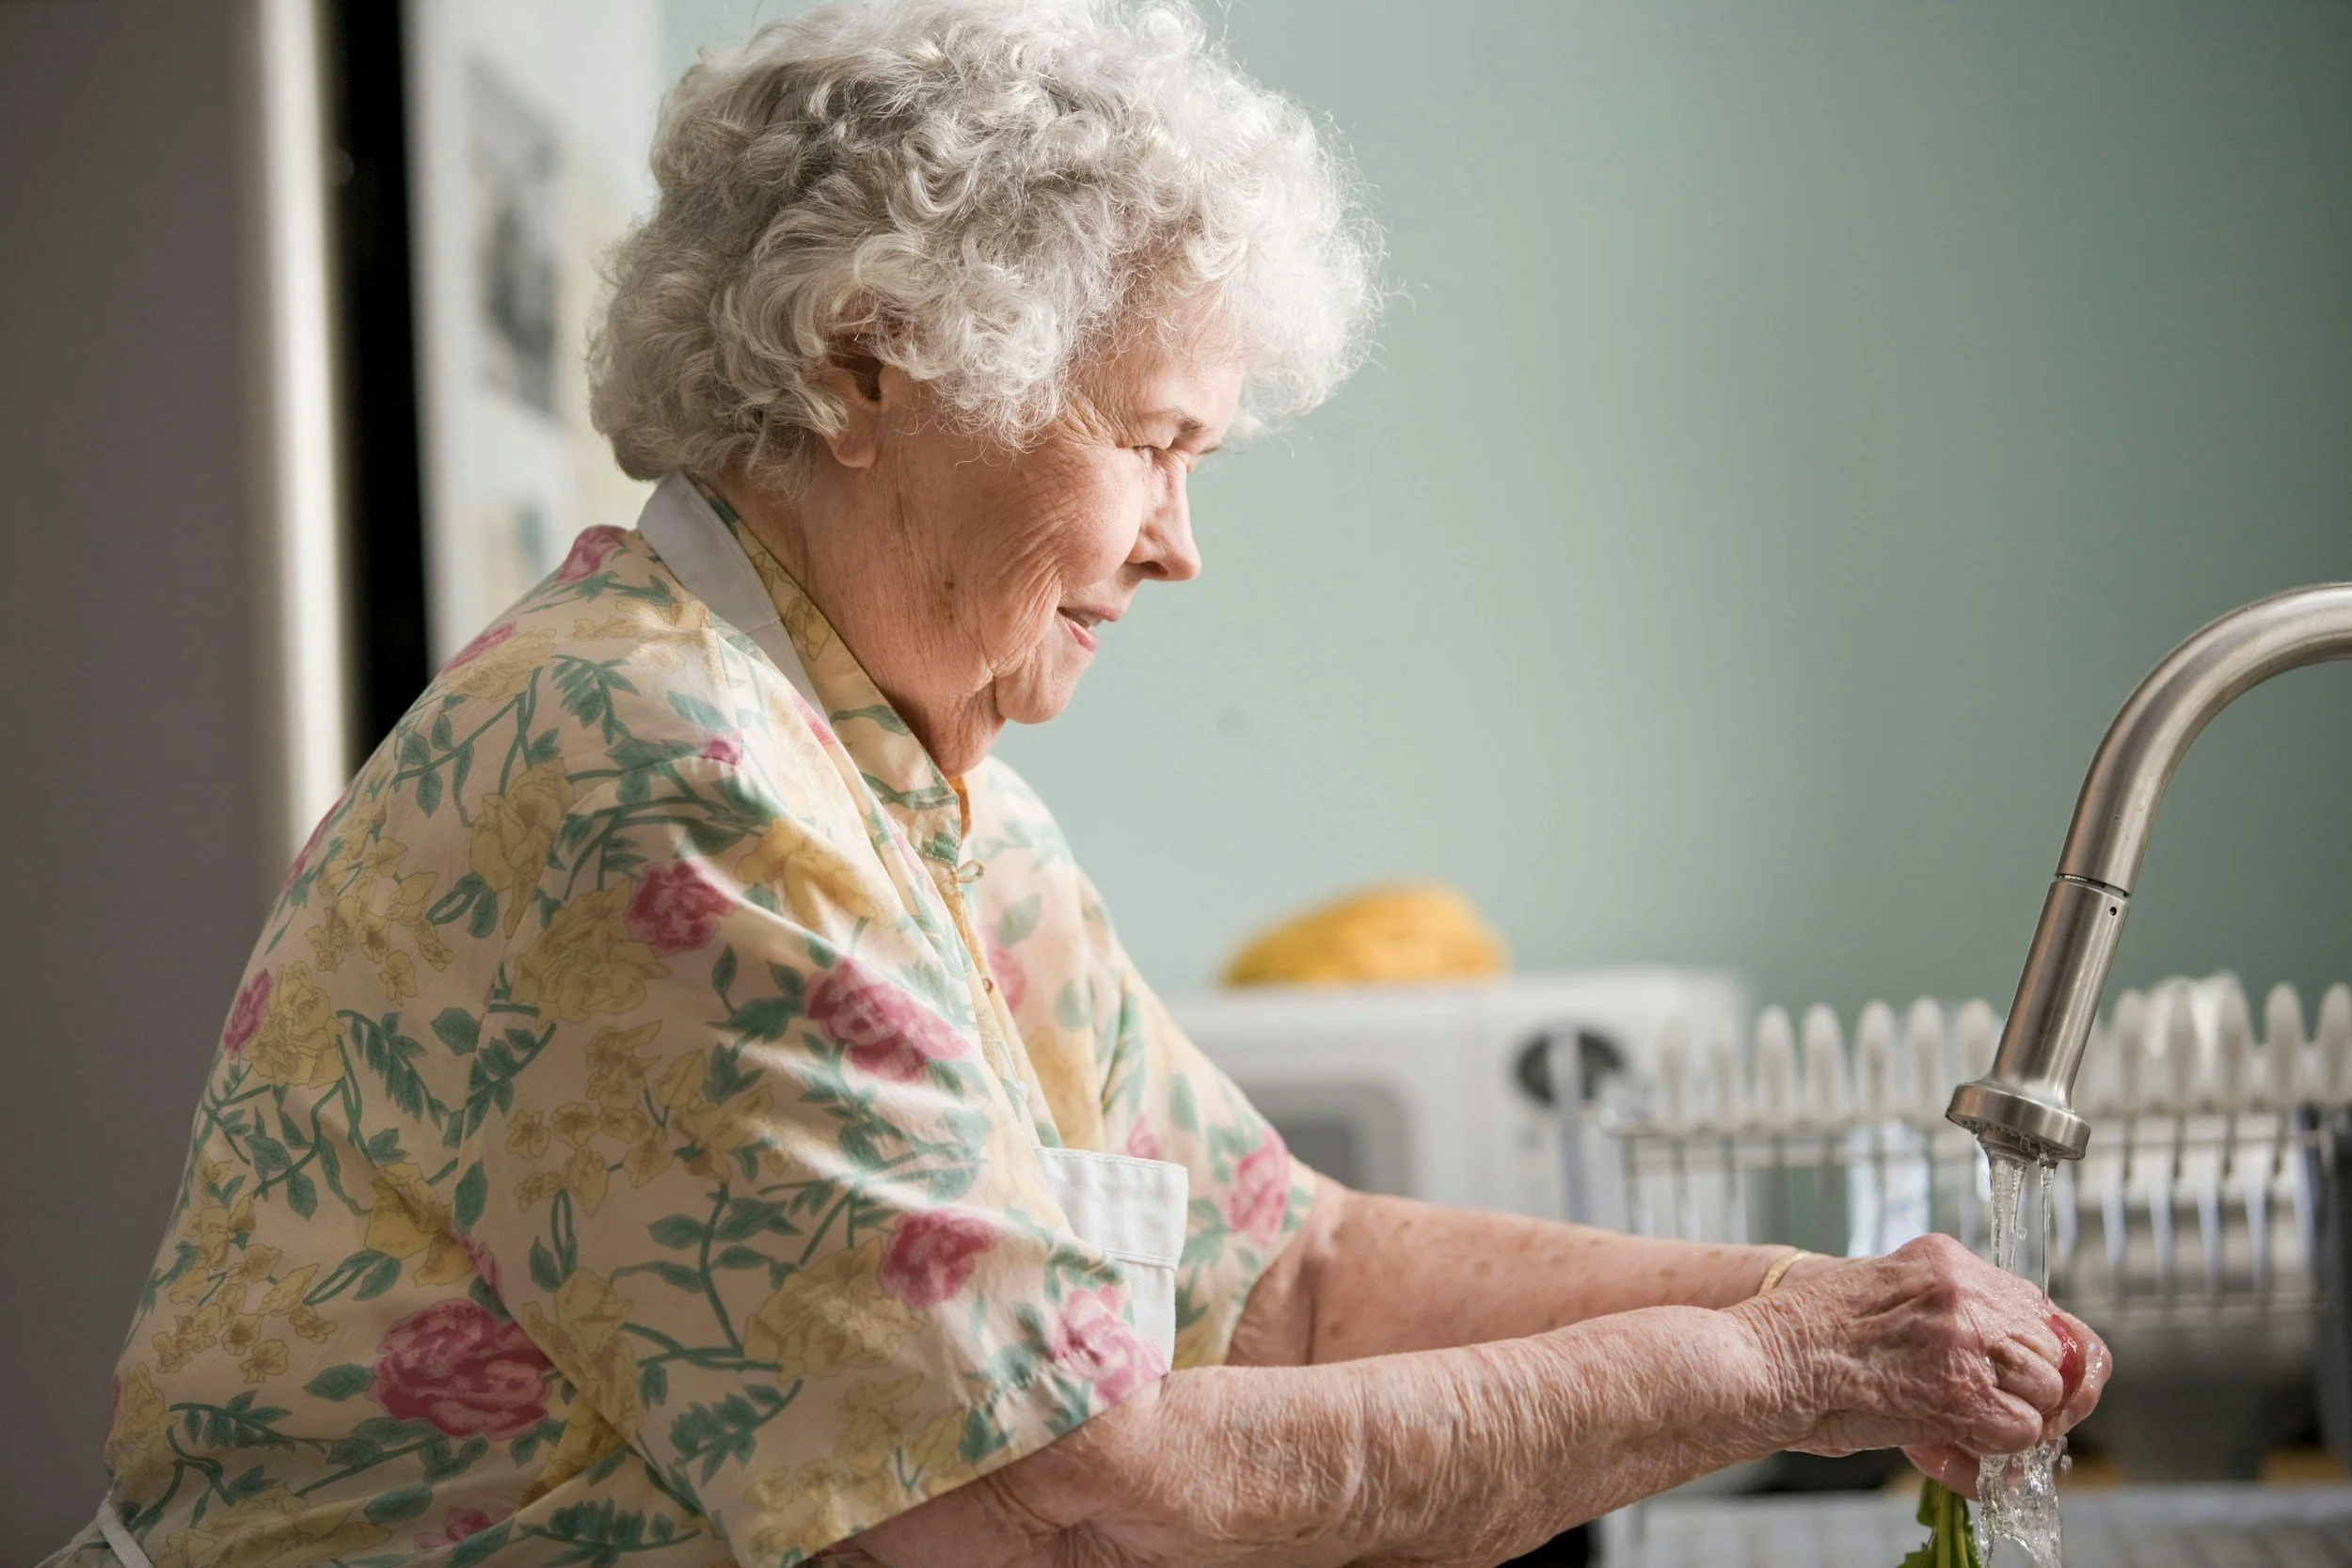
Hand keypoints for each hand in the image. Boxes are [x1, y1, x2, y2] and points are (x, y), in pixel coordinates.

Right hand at [1729, 1233, 2108, 1489]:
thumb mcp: (1878, 1294)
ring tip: (1973, 1425)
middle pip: (2048, 1344)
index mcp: (1941, 1259)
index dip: (2036, 1347)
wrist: (1763, 1360)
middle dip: (2033, 1385)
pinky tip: (1959, 1439)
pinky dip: (1998, 1444)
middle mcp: (1961, 1288)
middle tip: (1998, 1409)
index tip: (2026, 1375)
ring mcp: (1964, 1337)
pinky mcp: (1960, 1390)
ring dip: (2018, 1414)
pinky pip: (2022, 1428)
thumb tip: (1997, 1361)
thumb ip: (1937, 1311)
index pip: (2032, 1302)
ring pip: (2045, 1387)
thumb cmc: (1805, 1335)